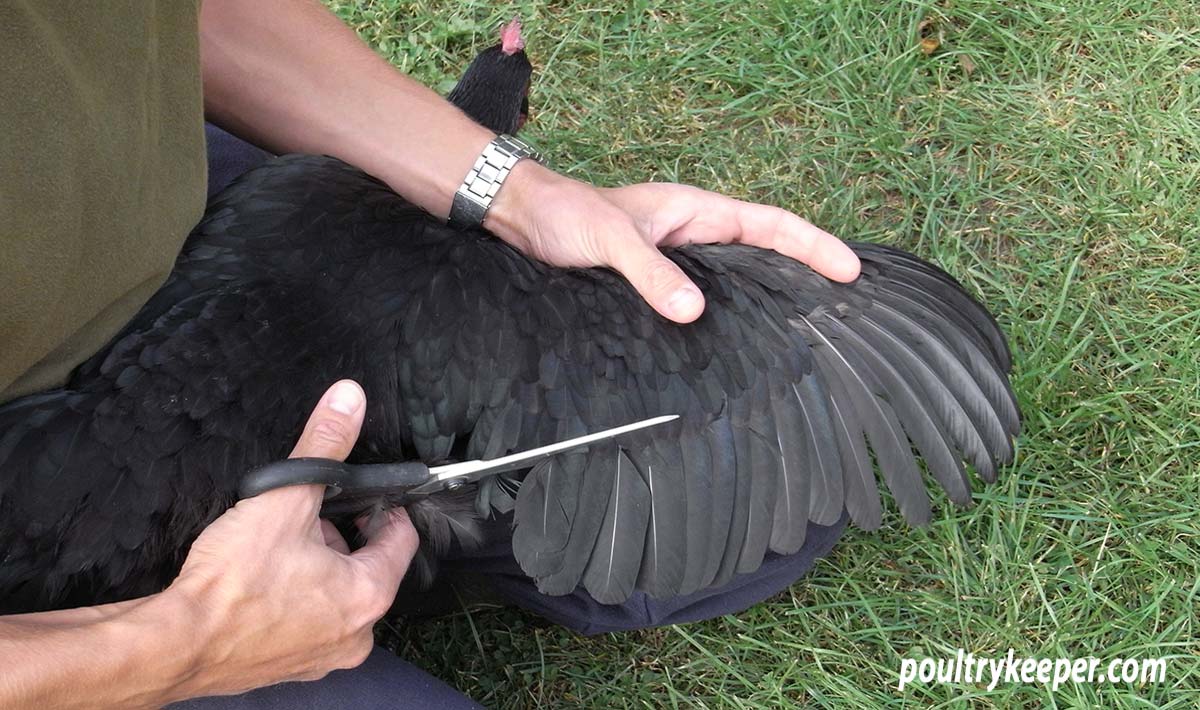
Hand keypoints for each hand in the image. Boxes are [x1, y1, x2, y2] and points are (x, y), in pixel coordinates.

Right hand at [167, 380, 417, 696]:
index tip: (367, 495)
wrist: (174, 645)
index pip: (402, 541)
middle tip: (309, 516)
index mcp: (369, 596)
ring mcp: (321, 657)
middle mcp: (355, 636)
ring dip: (317, 568)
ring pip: (336, 596)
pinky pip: (307, 621)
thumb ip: (323, 445)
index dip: (386, 509)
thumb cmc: (231, 583)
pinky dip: (295, 598)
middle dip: (342, 538)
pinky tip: (263, 579)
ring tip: (279, 546)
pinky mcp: (287, 667)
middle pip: (367, 568)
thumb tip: (350, 399)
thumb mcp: (284, 499)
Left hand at [487, 162, 860, 322]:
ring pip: (736, 279)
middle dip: (804, 273)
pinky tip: (734, 345)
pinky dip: (727, 316)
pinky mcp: (655, 284)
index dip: (813, 245)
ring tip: (803, 332)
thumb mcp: (612, 240)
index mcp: (695, 212)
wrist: (524, 218)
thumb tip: (693, 312)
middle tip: (842, 309)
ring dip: (767, 298)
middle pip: (763, 253)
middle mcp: (692, 236)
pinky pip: (704, 299)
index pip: (770, 224)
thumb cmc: (567, 215)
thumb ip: (651, 273)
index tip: (849, 270)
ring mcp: (676, 261)